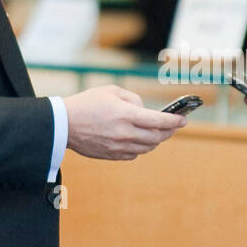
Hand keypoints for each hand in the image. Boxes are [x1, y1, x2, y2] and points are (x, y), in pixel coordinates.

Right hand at [65, 85, 184, 159]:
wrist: (63, 124)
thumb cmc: (87, 103)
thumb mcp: (112, 91)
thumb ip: (133, 99)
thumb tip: (145, 111)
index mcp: (126, 115)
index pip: (159, 121)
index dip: (174, 121)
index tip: (183, 120)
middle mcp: (125, 133)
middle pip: (157, 137)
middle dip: (169, 131)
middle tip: (174, 126)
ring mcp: (118, 147)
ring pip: (148, 147)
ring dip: (156, 140)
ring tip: (159, 132)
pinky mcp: (112, 155)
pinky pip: (134, 154)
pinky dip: (141, 147)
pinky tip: (140, 140)